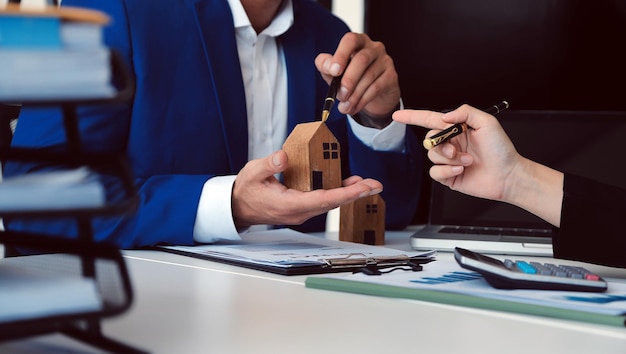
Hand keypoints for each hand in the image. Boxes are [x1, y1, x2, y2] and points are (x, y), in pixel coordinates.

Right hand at [231, 150, 382, 227]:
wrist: (239, 206)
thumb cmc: (247, 190)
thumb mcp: (252, 173)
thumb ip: (268, 165)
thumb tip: (284, 156)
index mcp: (289, 205)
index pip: (322, 200)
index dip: (344, 193)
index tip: (361, 188)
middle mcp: (300, 212)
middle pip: (333, 203)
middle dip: (356, 193)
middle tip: (375, 185)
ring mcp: (303, 211)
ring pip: (331, 202)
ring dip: (350, 192)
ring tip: (369, 183)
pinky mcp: (304, 206)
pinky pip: (325, 200)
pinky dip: (340, 191)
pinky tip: (351, 183)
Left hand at [315, 32, 400, 124]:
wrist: (373, 94)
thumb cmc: (351, 78)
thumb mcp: (334, 72)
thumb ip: (326, 66)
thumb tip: (328, 67)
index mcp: (357, 42)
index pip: (350, 40)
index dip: (341, 55)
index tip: (334, 71)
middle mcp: (373, 47)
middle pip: (361, 59)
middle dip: (348, 80)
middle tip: (340, 95)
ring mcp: (385, 60)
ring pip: (369, 76)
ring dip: (354, 95)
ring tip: (345, 107)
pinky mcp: (392, 75)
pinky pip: (376, 87)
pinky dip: (362, 100)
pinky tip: (354, 107)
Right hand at [392, 104, 520, 201]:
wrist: (508, 176)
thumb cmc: (501, 150)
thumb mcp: (487, 122)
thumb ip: (465, 112)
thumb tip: (445, 117)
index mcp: (457, 129)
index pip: (429, 119)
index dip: (412, 117)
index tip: (397, 115)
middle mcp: (451, 143)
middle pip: (429, 138)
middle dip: (440, 144)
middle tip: (456, 150)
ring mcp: (448, 161)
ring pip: (432, 155)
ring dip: (449, 159)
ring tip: (467, 161)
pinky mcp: (448, 176)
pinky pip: (435, 172)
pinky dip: (447, 170)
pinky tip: (462, 170)